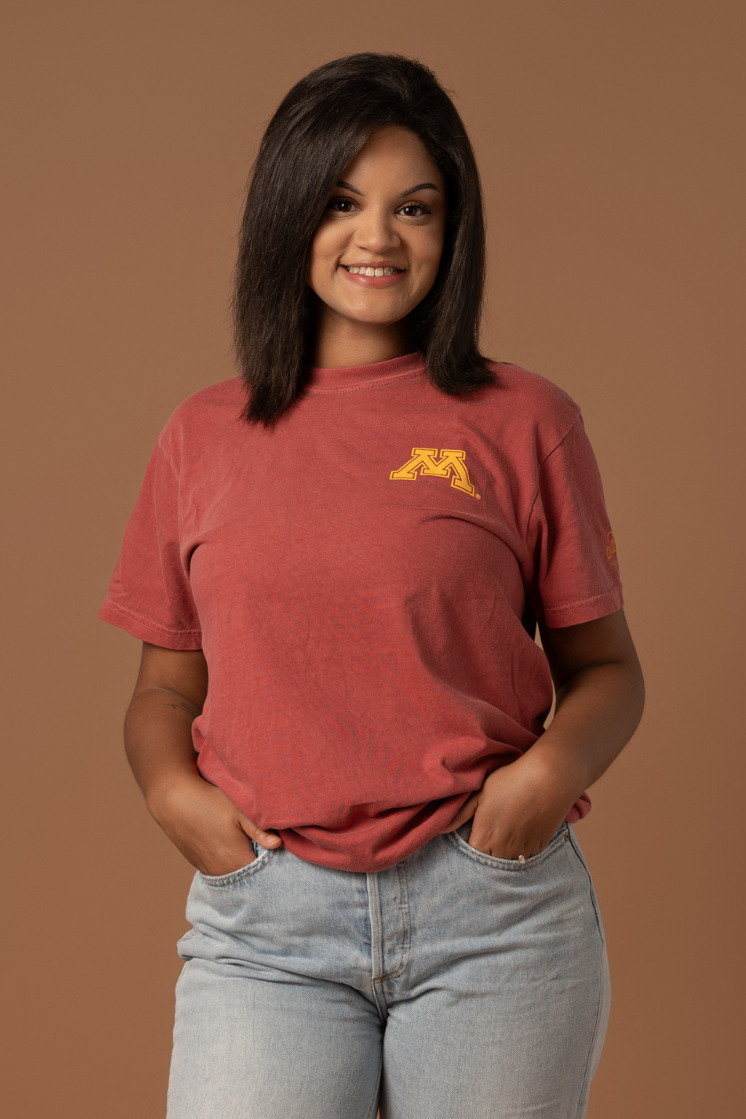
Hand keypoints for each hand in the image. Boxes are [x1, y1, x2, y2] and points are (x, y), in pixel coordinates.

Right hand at [147, 774, 281, 875]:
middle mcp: (222, 870)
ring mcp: (209, 869)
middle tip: (267, 849)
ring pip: (233, 875)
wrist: (174, 800)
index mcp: (236, 859)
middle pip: (249, 876)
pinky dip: (229, 865)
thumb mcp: (238, 810)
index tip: (280, 853)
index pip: (263, 873)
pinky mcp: (199, 865)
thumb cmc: (209, 801)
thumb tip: (278, 844)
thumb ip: (259, 830)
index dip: (273, 864)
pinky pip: (221, 871)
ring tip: (250, 848)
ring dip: (243, 866)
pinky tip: (231, 849)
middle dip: (260, 867)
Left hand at [441, 751, 578, 859]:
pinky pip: (524, 858)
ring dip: (500, 858)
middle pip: (487, 865)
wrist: (549, 778)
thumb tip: (439, 829)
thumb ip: (459, 815)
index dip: (465, 854)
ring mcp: (523, 851)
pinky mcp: (539, 847)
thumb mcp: (479, 793)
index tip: (465, 844)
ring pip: (506, 864)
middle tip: (482, 844)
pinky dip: (518, 854)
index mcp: (484, 838)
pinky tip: (516, 839)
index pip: (469, 859)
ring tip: (499, 841)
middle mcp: (503, 851)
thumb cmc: (510, 781)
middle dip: (482, 859)